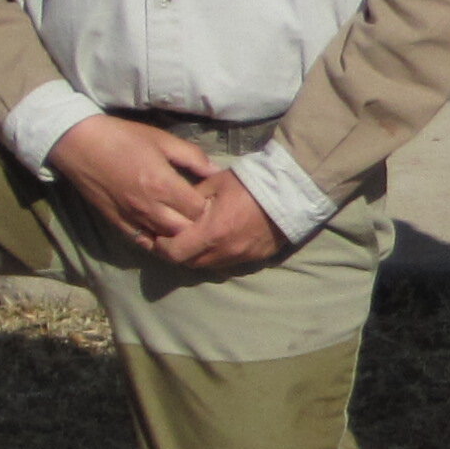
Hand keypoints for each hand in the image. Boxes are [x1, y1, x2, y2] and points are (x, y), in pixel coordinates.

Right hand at [50, 112, 217, 245]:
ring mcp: (132, 218)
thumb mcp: (162, 140)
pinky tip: (162, 231)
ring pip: (166, 241)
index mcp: (163, 184)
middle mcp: (149, 207)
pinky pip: (143, 243)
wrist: (79, 144)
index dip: (207, 206)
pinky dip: (157, 241)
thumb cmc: (123, 137)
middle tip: (197, 212)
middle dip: (196, 223)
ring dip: (178, 234)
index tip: (208, 197)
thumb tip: (217, 171)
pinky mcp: (118, 224)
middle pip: (185, 230)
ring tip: (182, 222)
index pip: (198, 210)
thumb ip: (193, 157)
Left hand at [146, 165, 287, 272]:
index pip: (174, 253)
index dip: (160, 247)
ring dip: (197, 256)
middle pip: (188, 263)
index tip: (157, 236)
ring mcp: (240, 257)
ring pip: (208, 266)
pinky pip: (227, 263)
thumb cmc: (250, 184)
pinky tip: (218, 241)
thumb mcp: (215, 182)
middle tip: (172, 238)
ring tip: (195, 240)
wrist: (291, 192)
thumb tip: (176, 208)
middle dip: (177, 252)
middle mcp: (224, 251)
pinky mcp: (254, 259)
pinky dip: (217, 255)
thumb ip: (191, 198)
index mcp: (211, 232)